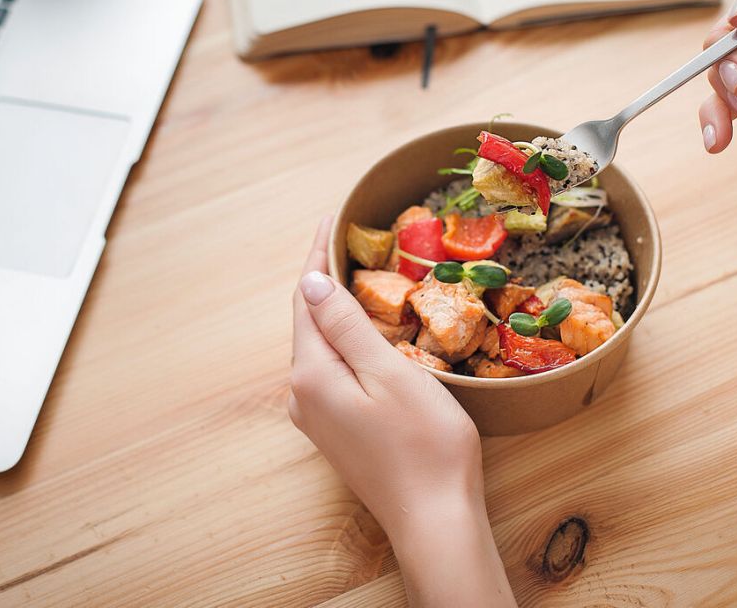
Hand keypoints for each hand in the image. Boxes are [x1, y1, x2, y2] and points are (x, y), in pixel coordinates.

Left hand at [290, 218, 515, 607]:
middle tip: (347, 235)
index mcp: (311, 375)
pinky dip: (342, 337)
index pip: (307, 298)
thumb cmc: (424, 445)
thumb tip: (313, 282)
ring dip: (333, 307)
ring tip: (356, 268)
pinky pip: (329, 367)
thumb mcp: (390, 374)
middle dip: (323, 276)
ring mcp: (315, 416)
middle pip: (307, 320)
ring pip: (317, 344)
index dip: (318, 254)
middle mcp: (302, 395)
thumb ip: (348, 327)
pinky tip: (362, 327)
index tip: (333, 217)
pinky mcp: (333, 429)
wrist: (434, 519)